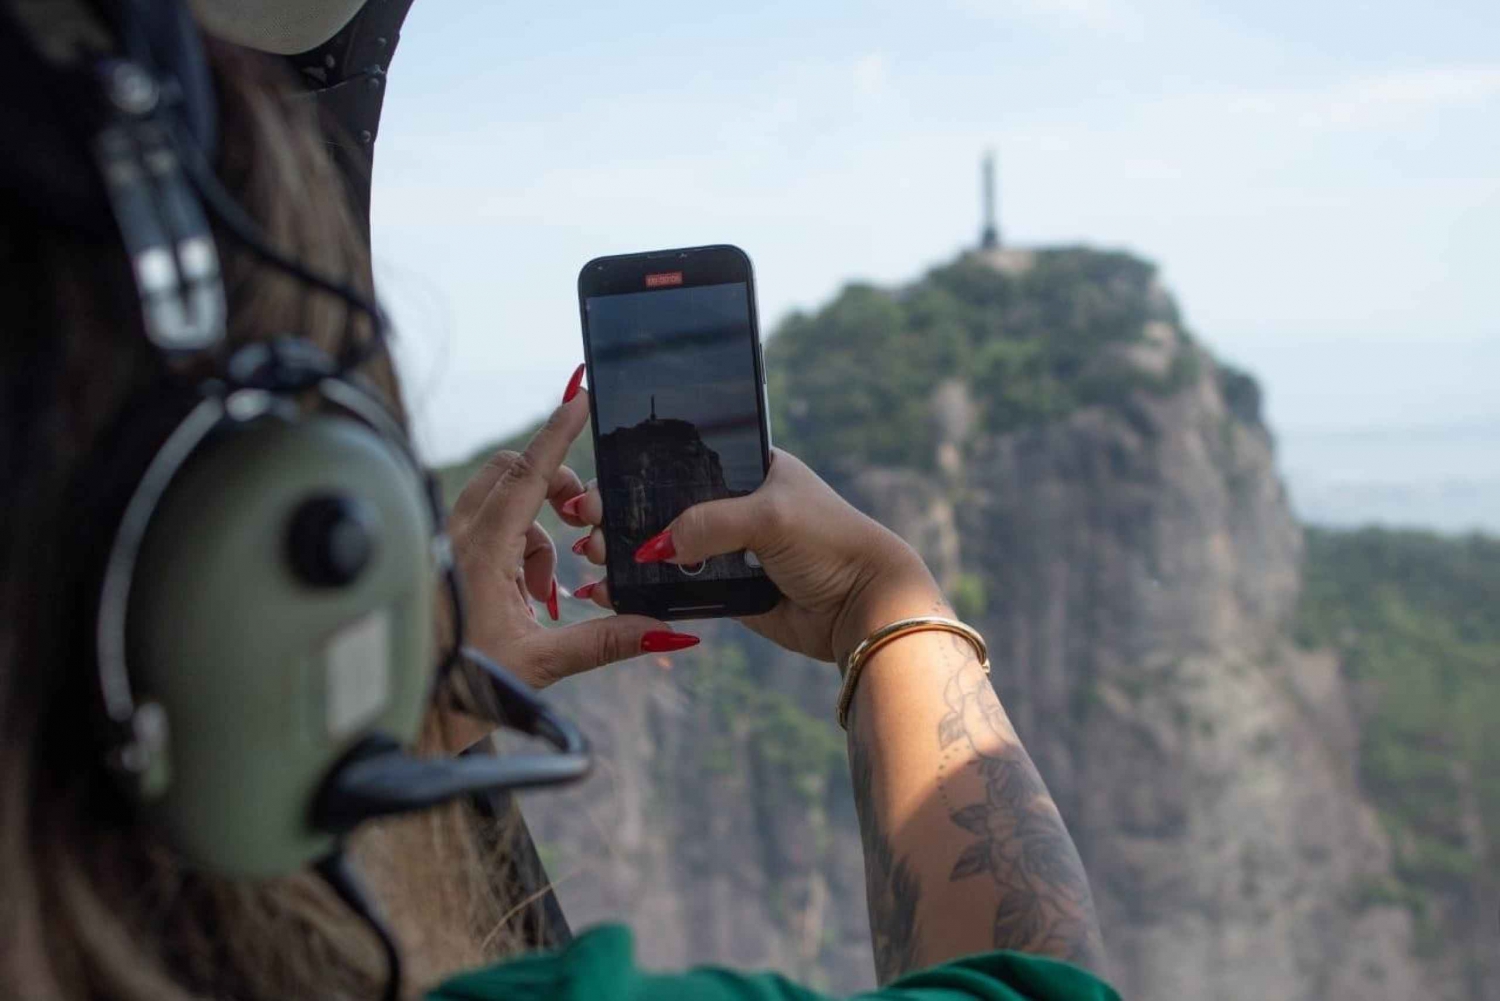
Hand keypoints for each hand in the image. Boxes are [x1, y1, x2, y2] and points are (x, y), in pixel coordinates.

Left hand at [448, 366, 695, 691]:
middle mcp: (455, 538)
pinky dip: (512, 550)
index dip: (558, 433)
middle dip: (551, 487)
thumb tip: (664, 631)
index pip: (528, 476)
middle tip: (578, 526)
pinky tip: (521, 600)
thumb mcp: (540, 665)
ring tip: (545, 593)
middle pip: (509, 474)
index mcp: (481, 553)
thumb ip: (605, 641)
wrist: (399, 720)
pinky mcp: (439, 560)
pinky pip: (482, 529)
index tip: (580, 397)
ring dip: (533, 532)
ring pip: (496, 503)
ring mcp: (443, 546)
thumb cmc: (460, 691)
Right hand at [566, 449, 945, 665]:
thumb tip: (652, 547)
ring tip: (591, 559)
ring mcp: (731, 549)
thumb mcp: (768, 517)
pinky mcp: (729, 591)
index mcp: (750, 466)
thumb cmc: (830, 542)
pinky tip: (613, 591)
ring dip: (629, 554)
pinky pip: (681, 588)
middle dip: (623, 516)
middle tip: (585, 526)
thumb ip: (708, 523)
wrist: (864, 607)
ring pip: (669, 549)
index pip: (682, 461)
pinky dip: (649, 591)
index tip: (599, 486)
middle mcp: (737, 504)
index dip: (638, 472)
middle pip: (666, 506)